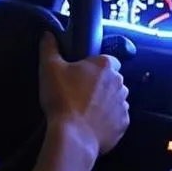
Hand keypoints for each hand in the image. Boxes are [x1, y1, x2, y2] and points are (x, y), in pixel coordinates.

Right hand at [39, 33, 129, 158]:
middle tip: (80, 94)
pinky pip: (117, 118)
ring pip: (116, 99)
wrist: (73, 136)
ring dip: (105, 102)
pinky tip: (92, 124)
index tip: (82, 75)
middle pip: (112, 79)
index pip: (107, 59)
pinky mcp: (123, 123)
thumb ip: (49, 48)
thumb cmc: (62, 99)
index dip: (95, 66)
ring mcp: (123, 104)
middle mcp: (119, 82)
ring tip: (85, 111)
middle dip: (100, 85)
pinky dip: (108, 120)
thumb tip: (48, 34)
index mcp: (104, 65)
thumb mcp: (49, 68)